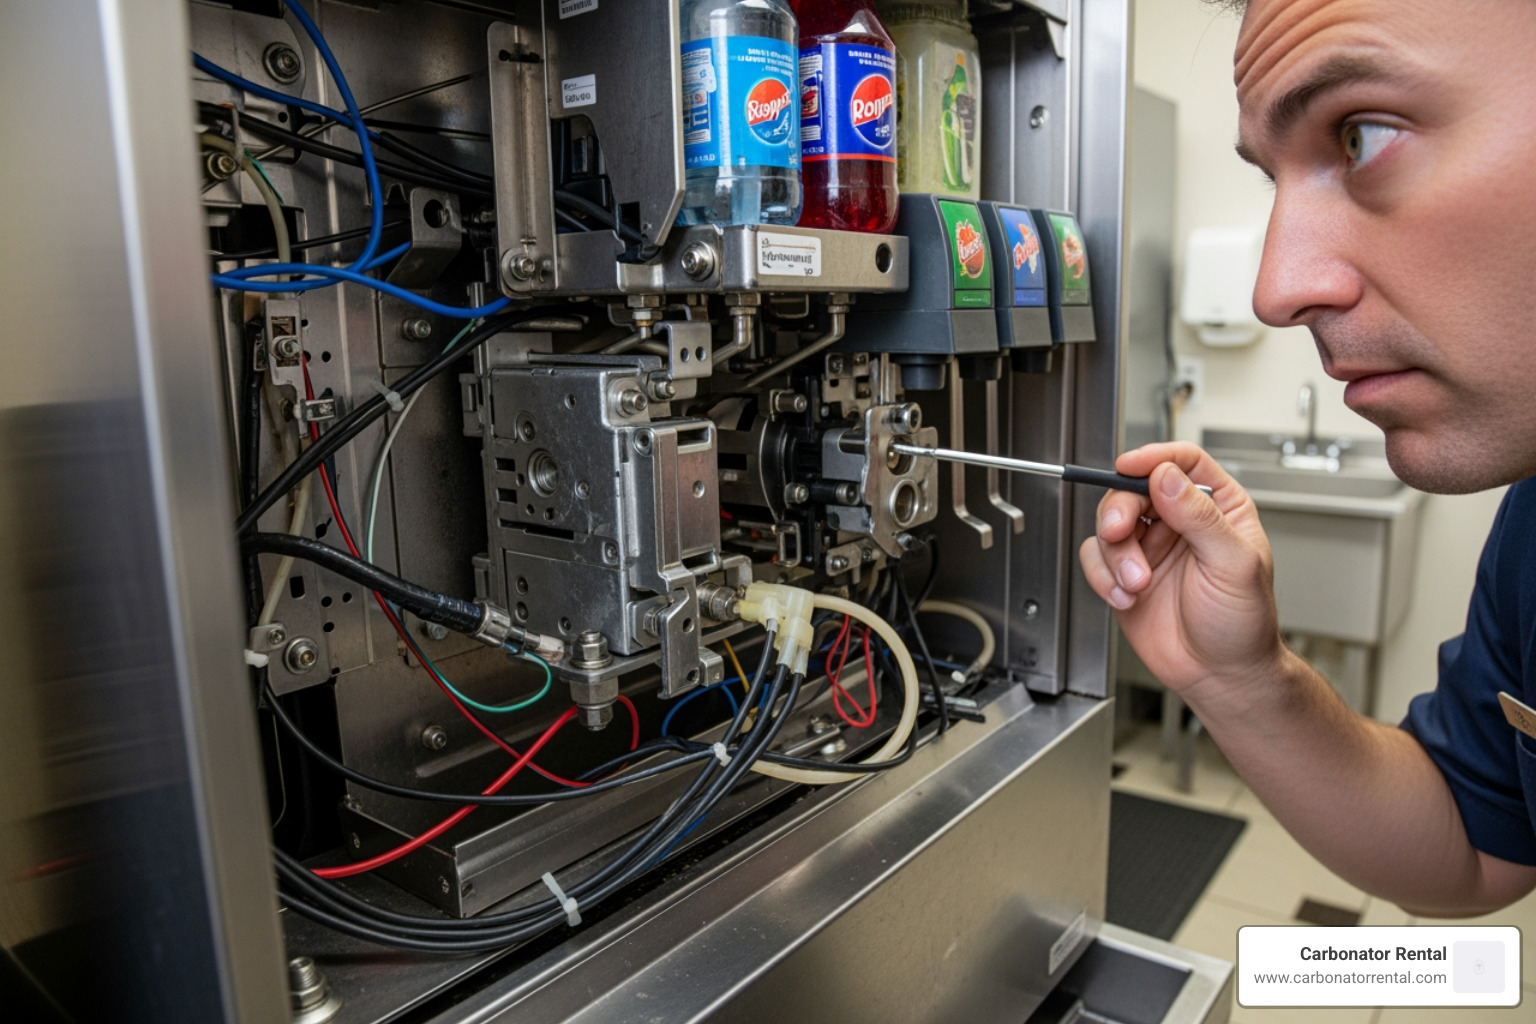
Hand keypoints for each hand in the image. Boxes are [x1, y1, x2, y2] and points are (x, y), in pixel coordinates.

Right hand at [1078, 442, 1285, 696]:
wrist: (1220, 674)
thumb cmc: (1243, 624)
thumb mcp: (1233, 564)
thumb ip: (1201, 517)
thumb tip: (1167, 477)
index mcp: (1218, 508)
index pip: (1183, 463)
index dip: (1153, 458)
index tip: (1129, 467)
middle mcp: (1179, 521)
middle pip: (1133, 488)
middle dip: (1119, 510)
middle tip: (1118, 532)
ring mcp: (1149, 547)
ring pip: (1109, 523)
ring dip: (1116, 557)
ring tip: (1136, 585)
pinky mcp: (1123, 573)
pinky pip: (1095, 558)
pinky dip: (1102, 578)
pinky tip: (1126, 597)